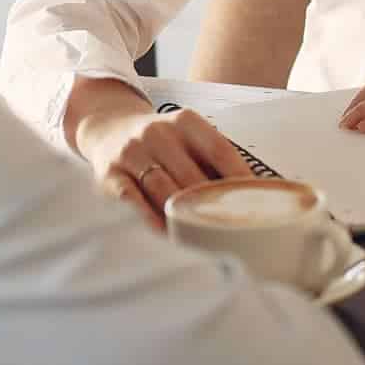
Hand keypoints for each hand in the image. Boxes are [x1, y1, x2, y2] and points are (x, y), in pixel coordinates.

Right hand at [72, 96, 255, 229]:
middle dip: (212, 206)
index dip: (239, 179)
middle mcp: (158, 132)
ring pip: (163, 190)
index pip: (219, 150)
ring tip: (203, 242)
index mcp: (186, 122)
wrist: (108, 128)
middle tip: (233, 232)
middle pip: (192, 176)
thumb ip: (215, 161)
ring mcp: (131, 153)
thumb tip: (256, 195)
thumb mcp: (187, 136)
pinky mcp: (109, 174)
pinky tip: (164, 234)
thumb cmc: (160, 142)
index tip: (257, 203)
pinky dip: (149, 218)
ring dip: (183, 218)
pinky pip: (131, 200)